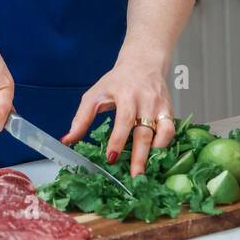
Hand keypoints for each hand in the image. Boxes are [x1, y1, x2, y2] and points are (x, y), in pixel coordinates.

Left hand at [61, 50, 175, 175]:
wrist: (143, 62)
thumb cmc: (117, 81)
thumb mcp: (95, 94)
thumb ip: (82, 118)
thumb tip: (68, 140)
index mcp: (126, 95)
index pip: (124, 120)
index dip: (118, 140)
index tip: (111, 158)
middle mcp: (146, 101)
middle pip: (145, 132)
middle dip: (140, 156)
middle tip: (135, 177)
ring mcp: (161, 106)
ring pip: (164, 132)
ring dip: (156, 152)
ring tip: (148, 169)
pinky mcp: (170, 110)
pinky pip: (171, 130)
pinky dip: (165, 145)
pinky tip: (155, 156)